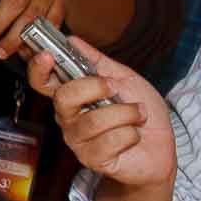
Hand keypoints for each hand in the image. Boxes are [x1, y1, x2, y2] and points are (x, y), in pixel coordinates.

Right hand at [25, 36, 174, 193]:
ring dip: (126, 113)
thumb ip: (98, 62)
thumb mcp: (125, 79)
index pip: (43, 82)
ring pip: (94, 120)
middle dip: (95, 87)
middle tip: (115, 88)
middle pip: (64, 98)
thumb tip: (73, 41)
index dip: (39, 68)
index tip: (48, 55)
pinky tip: (135, 135)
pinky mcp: (93, 159)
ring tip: (138, 115)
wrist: (161, 147)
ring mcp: (79, 141)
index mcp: (73, 96)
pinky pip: (110, 141)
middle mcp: (69, 118)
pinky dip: (131, 134)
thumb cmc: (141, 113)